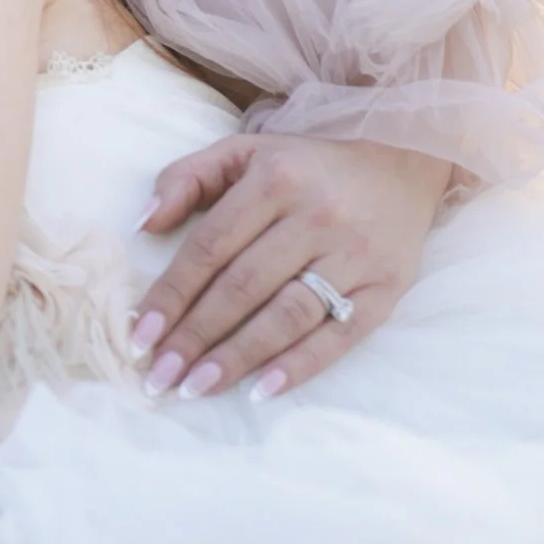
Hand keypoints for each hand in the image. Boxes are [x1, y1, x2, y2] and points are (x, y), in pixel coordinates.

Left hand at [132, 133, 448, 400]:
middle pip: (244, 286)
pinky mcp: (387, 289)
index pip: (211, 247)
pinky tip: (262, 391)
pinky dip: (299, 366)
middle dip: (196, 336)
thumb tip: (144, 225)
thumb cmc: (306, 167)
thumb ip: (187, 178)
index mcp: (275, 178)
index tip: (140, 335)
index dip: (172, 294)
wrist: (402, 165)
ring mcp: (355, 255)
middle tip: (160, 376)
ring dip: (238, 357)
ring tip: (197, 387)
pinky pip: (338, 336)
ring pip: (286, 315)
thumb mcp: (245, 152)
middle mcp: (316, 216)